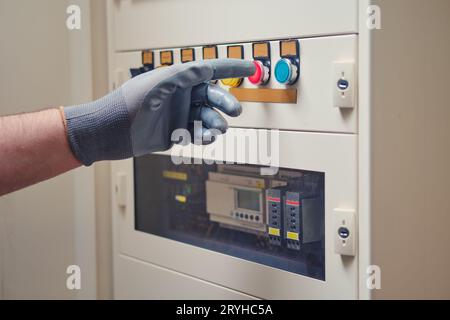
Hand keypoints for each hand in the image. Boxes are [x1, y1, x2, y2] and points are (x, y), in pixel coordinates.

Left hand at [63, 59, 254, 165]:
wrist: (111, 132)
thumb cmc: (128, 104)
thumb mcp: (156, 86)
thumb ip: (181, 76)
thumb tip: (206, 67)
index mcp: (177, 78)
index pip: (209, 69)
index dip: (232, 68)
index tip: (251, 68)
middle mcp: (181, 95)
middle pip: (213, 95)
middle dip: (225, 102)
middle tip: (235, 111)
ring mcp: (179, 115)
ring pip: (207, 117)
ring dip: (215, 123)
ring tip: (215, 130)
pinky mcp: (176, 134)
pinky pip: (197, 134)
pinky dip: (204, 136)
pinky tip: (205, 139)